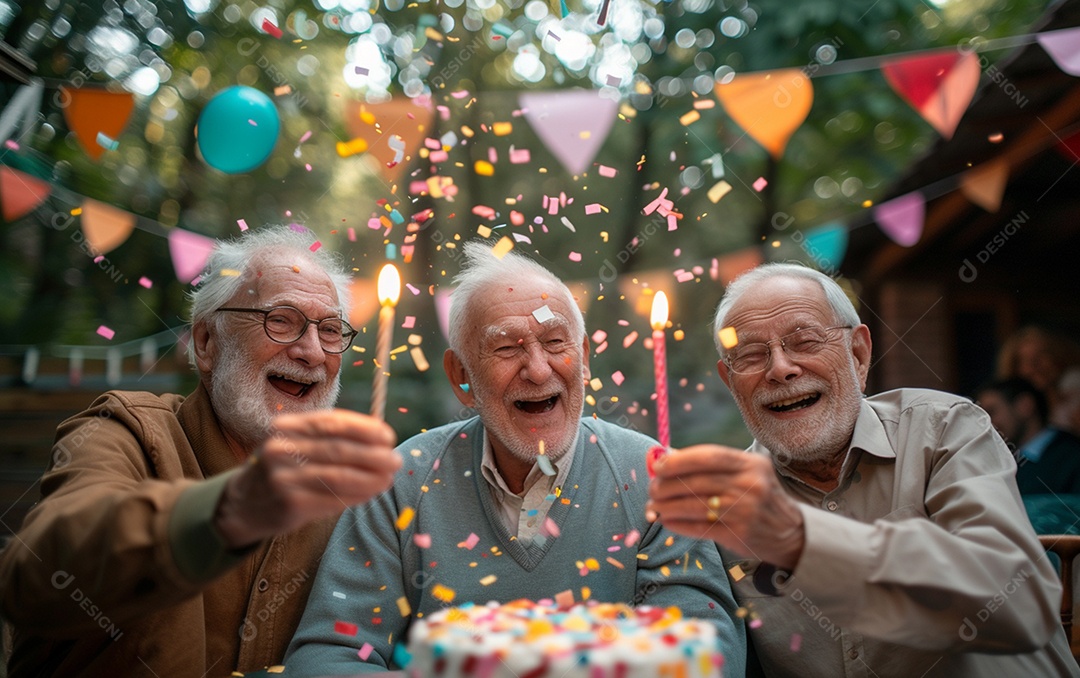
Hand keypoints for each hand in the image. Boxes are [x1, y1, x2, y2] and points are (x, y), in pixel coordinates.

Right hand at [214, 410, 400, 547]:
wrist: (242, 504)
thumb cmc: (283, 469)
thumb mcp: (297, 444)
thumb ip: (332, 438)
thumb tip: (381, 440)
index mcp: (287, 427)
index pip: (332, 422)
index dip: (364, 428)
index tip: (388, 435)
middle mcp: (281, 448)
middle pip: (338, 449)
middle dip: (373, 455)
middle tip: (396, 460)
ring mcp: (283, 477)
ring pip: (338, 475)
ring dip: (370, 477)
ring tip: (388, 478)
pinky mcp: (289, 503)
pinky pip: (331, 498)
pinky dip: (356, 495)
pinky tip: (370, 493)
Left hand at [646, 444, 804, 569]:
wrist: (791, 534)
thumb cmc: (757, 497)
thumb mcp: (744, 474)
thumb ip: (709, 466)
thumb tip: (665, 458)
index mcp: (751, 464)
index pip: (708, 456)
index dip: (678, 460)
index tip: (658, 466)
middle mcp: (750, 484)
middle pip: (697, 481)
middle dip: (667, 486)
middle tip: (653, 489)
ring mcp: (746, 510)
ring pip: (694, 506)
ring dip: (667, 507)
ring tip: (655, 507)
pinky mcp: (739, 534)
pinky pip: (700, 527)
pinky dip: (678, 524)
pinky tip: (667, 521)